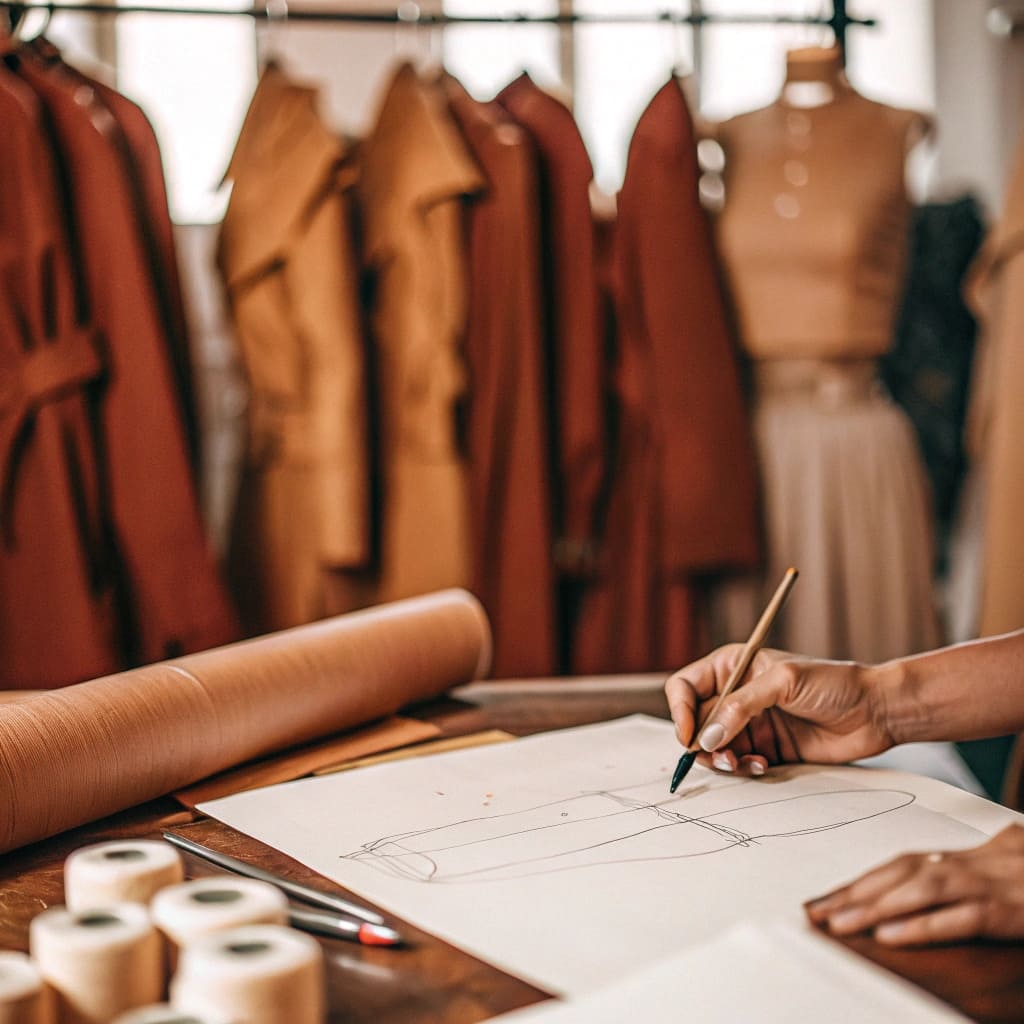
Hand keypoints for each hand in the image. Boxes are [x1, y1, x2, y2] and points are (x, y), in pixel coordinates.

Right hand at [664, 645, 895, 775]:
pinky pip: (737, 763)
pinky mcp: (765, 748)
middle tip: (722, 756)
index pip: (685, 687)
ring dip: (723, 760)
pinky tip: (763, 765)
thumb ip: (740, 707)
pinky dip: (743, 769)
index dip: (681, 711)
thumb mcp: (782, 683)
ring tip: (746, 763)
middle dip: (702, 742)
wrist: (874, 712)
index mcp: (731, 667)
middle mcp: (734, 694)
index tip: (691, 735)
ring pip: (713, 747)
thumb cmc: (832, 683)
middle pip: (695, 722)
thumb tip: (706, 737)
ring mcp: (749, 724)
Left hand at [807, 825, 1023, 944]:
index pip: (900, 865)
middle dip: (856, 893)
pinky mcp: (1009, 912)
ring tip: (840, 923)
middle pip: (900, 873)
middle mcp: (971, 865)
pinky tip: (891, 936)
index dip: (861, 880)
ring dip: (876, 907)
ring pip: (921, 890)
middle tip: (817, 912)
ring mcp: (991, 885)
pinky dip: (922, 926)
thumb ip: (960, 877)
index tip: (824, 899)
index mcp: (965, 858)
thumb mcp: (998, 873)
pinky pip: (959, 919)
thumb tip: (918, 884)